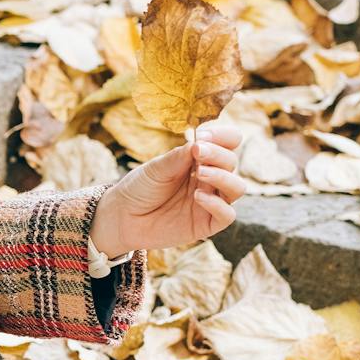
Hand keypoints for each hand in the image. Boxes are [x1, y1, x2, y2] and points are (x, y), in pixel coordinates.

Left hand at [90, 120, 244, 255]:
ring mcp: (210, 201)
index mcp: (200, 160)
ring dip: (223, 177)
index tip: (203, 134)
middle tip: (198, 152)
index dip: (223, 136)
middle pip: (231, 162)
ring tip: (200, 173)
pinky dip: (217, 204)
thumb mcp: (157, 168)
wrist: (122, 217)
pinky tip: (197, 197)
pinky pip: (227, 215)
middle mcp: (209, 179)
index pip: (228, 142)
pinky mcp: (206, 224)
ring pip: (237, 188)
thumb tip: (201, 144)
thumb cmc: (140, 188)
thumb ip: (180, 157)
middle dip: (218, 154)